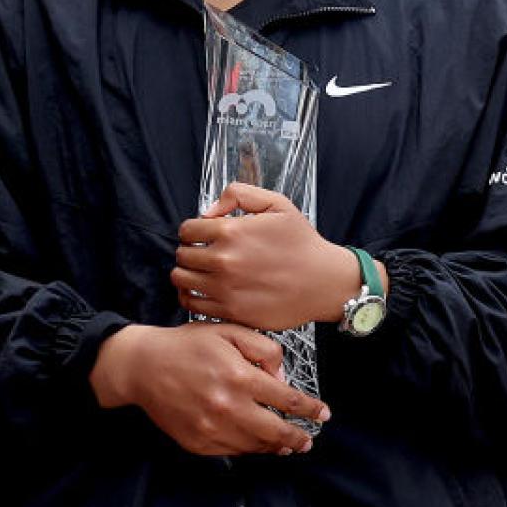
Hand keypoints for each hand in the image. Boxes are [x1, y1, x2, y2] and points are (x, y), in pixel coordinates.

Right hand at [90, 322, 328, 455]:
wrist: (143, 366)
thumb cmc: (189, 345)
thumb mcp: (231, 331)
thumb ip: (265, 349)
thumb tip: (282, 376)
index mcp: (240, 377)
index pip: (288, 400)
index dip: (310, 410)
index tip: (323, 414)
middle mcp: (228, 407)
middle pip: (276, 431)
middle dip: (298, 438)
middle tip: (308, 440)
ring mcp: (211, 429)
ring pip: (255, 446)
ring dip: (276, 446)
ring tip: (287, 445)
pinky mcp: (197, 443)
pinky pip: (232, 451)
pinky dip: (249, 449)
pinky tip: (257, 444)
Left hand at [173, 183, 361, 331]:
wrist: (325, 282)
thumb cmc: (303, 243)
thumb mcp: (278, 204)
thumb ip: (239, 194)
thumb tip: (208, 211)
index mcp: (231, 231)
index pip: (187, 230)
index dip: (193, 231)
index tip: (202, 236)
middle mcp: (224, 261)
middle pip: (182, 255)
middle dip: (190, 251)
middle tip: (205, 254)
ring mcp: (225, 289)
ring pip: (181, 280)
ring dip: (187, 274)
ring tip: (202, 272)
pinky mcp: (231, 312)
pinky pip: (192, 304)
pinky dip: (192, 296)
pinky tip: (205, 291)